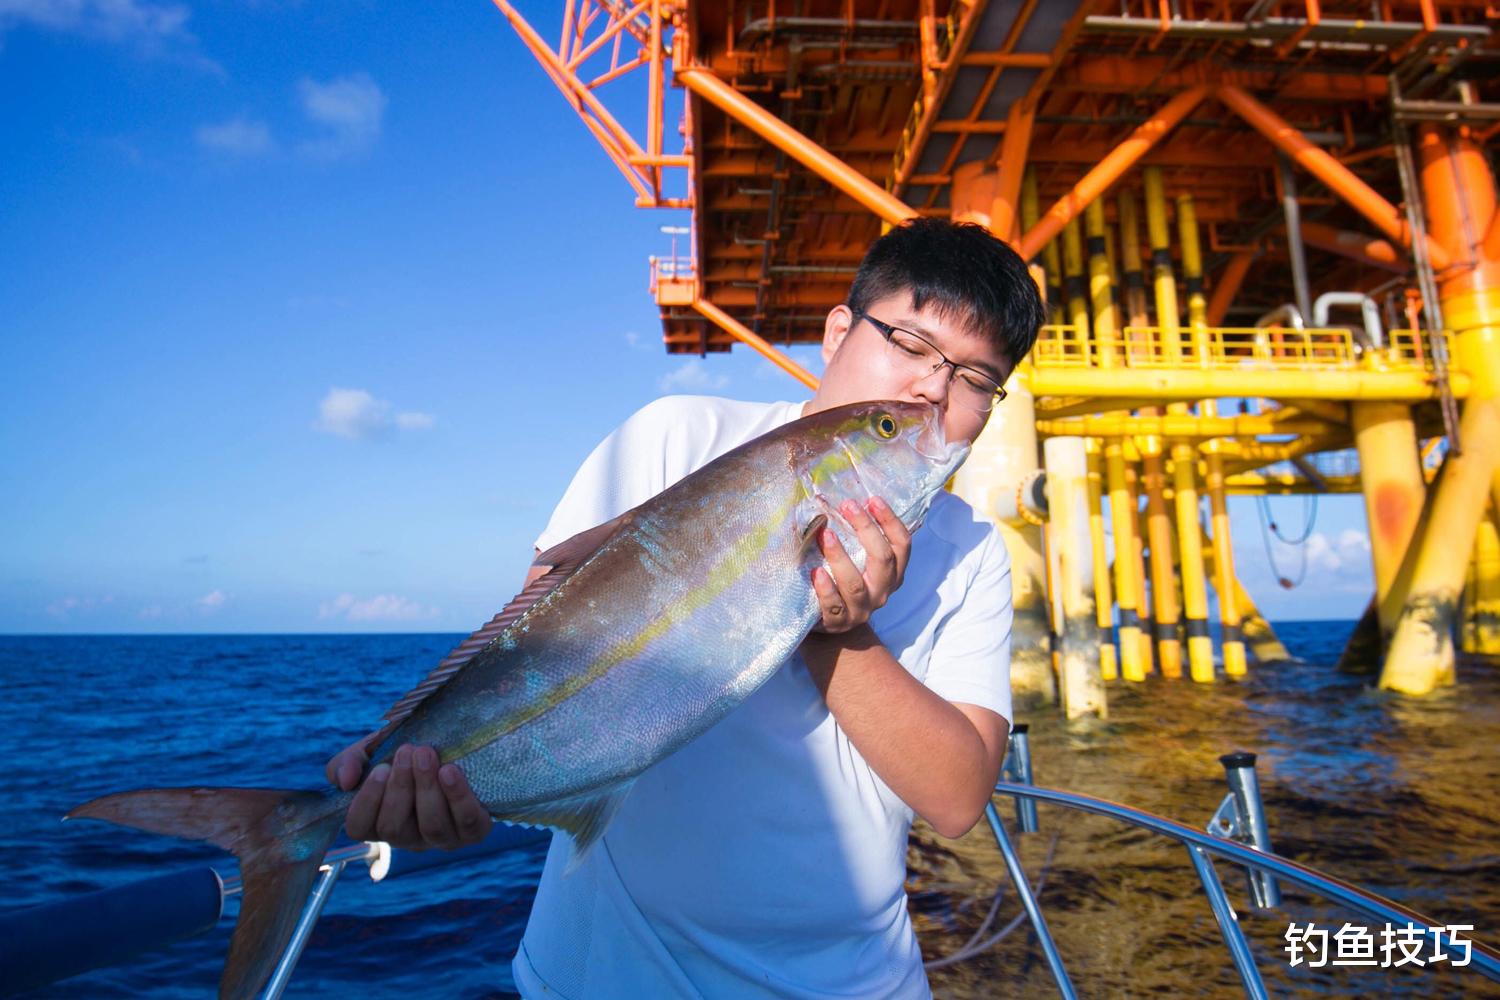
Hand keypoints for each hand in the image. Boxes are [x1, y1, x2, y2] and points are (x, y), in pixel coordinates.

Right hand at [328, 740, 491, 851]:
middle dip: (400, 788)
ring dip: (427, 788)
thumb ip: (349, 762)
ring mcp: (442, 839)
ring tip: (427, 754)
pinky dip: (458, 797)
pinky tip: (450, 771)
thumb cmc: (407, 755)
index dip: (366, 802)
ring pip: (432, 826)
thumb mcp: (373, 752)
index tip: (380, 768)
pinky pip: (468, 822)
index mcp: (379, 822)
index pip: (360, 828)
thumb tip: (345, 780)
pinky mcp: (474, 832)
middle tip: (407, 750)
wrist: (456, 748)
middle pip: (395, 828)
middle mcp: (408, 838)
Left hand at [809, 496, 910, 633]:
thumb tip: (839, 501)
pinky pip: (833, 606)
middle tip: (847, 506)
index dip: (890, 521)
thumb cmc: (846, 583)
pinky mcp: (838, 622)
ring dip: (840, 557)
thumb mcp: (860, 562)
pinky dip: (825, 588)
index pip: (902, 545)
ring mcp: (861, 609)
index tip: (873, 499)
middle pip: (883, 559)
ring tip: (825, 534)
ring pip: (855, 584)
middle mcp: (882, 591)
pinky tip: (816, 572)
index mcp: (893, 573)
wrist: (834, 625)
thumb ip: (856, 539)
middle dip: (866, 529)